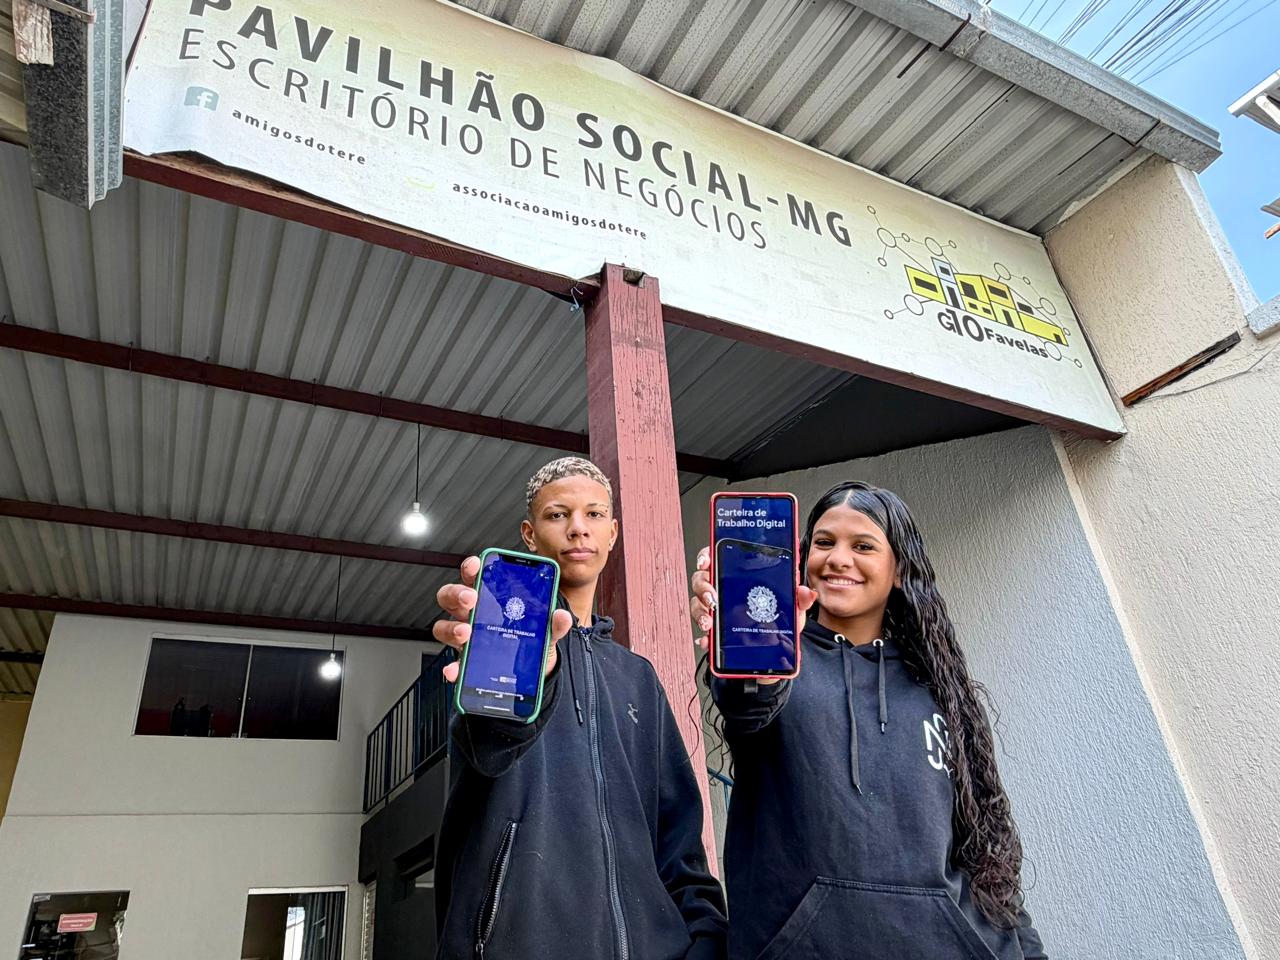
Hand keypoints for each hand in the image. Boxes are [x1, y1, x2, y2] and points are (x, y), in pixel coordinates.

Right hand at [433, 555, 572, 682]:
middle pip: (450, 596)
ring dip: (452, 628)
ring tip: (466, 633)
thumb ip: (553, 623)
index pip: (475, 576)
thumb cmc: (531, 640)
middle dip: (457, 593)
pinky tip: (456, 670)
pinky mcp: (466, 661)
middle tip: (471, 597)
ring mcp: (466, 638)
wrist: (532, 671)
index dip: (472, 567)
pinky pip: (453, 663)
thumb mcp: (545, 630)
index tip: (476, 564)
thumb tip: (562, 616)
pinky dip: (453, 667)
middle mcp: (472, 615)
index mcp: (490, 599)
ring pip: (444, 626)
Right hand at [689, 546, 816, 684]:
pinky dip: (704, 637)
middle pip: (702, 580)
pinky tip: (708, 641)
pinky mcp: (715, 632)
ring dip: (701, 612)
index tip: (707, 561)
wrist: (774, 652)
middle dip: (703, 587)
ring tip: (709, 622)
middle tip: (712, 597)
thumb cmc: (780, 624)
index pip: (719, 559)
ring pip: (698, 604)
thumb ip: (799, 599)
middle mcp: (724, 591)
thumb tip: (806, 593)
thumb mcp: (792, 610)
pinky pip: (703, 632)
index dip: (708, 556)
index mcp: (740, 579)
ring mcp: (717, 611)